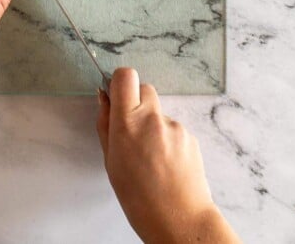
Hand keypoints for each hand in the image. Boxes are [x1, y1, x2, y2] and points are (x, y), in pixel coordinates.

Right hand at [97, 68, 237, 243]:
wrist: (179, 219)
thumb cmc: (139, 197)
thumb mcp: (110, 162)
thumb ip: (106, 126)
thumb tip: (104, 99)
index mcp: (127, 123)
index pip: (125, 76)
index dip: (119, 82)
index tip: (116, 97)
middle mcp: (153, 118)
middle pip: (144, 88)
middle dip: (136, 101)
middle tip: (131, 129)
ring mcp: (175, 126)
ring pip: (158, 111)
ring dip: (152, 124)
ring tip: (150, 158)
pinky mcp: (190, 135)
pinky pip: (173, 128)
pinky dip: (167, 139)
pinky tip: (165, 163)